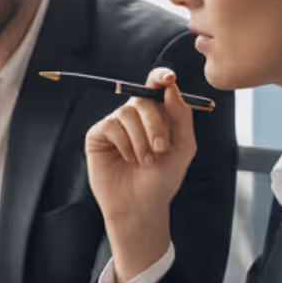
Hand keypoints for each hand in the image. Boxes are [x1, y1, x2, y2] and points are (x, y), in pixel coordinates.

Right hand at [85, 66, 196, 277]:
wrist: (141, 205)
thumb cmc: (162, 179)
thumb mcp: (183, 147)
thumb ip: (182, 116)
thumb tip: (170, 88)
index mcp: (156, 115)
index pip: (155, 87)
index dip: (160, 77)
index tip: (169, 79)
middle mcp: (134, 115)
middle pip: (144, 99)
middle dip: (156, 124)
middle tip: (160, 149)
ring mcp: (115, 124)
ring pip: (128, 113)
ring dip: (141, 141)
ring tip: (143, 162)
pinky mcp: (98, 134)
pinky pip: (112, 125)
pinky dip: (124, 144)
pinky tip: (126, 159)